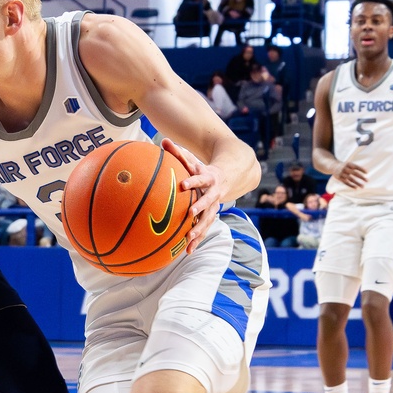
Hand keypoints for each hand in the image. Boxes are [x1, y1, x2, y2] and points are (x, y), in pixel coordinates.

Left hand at [165, 139, 224, 253]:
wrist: (229, 177)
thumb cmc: (203, 168)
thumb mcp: (193, 159)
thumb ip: (178, 152)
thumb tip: (163, 140)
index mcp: (208, 178)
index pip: (200, 178)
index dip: (193, 180)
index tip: (184, 184)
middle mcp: (214, 193)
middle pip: (208, 201)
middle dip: (200, 207)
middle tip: (190, 213)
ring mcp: (215, 206)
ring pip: (208, 219)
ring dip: (200, 228)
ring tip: (189, 238)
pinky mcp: (211, 216)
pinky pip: (205, 229)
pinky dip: (198, 240)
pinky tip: (188, 251)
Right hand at [335, 159, 368, 189]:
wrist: (333, 166)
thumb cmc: (345, 166)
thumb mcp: (349, 164)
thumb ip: (356, 167)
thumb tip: (366, 172)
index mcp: (348, 164)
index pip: (356, 166)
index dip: (361, 169)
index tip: (367, 172)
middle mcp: (345, 168)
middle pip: (354, 173)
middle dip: (361, 177)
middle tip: (367, 181)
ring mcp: (342, 173)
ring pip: (351, 179)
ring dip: (357, 183)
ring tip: (363, 186)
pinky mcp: (340, 178)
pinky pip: (346, 183)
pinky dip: (351, 185)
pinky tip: (356, 188)